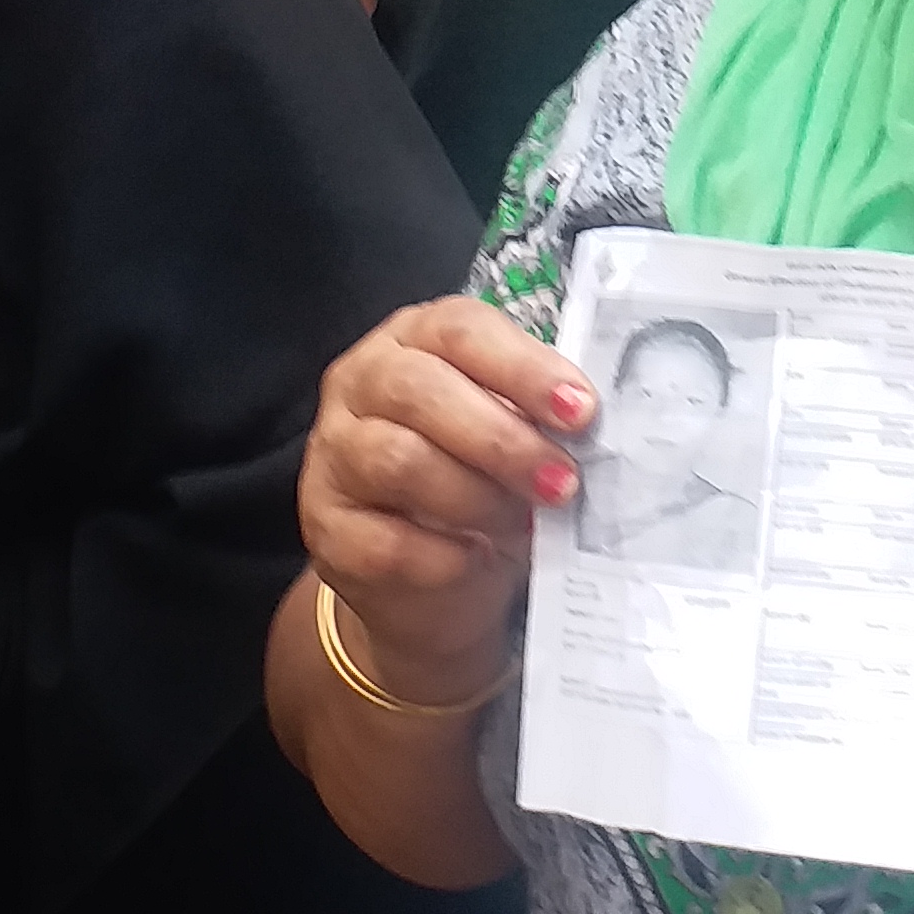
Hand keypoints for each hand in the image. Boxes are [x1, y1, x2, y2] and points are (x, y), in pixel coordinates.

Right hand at [300, 296, 580, 706]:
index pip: (462, 331)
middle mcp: (361, 381)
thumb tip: (590, 425)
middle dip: (502, 439)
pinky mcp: (324, 525)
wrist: (427, 582)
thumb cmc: (483, 485)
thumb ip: (539, 417)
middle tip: (563, 481)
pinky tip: (475, 559)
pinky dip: (444, 556)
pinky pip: (385, 540)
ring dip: (476, 497)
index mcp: (415, 338)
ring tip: (522, 523)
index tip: (581, 411)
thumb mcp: (514, 436)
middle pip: (421, 391)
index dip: (524, 368)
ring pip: (399, 461)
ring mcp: (332, 453)